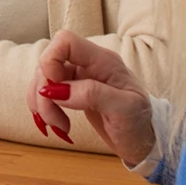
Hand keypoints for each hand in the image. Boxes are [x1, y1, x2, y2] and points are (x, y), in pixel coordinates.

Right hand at [29, 29, 153, 163]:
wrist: (144, 143)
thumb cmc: (140, 124)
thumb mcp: (124, 110)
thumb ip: (92, 94)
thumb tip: (55, 90)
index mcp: (103, 61)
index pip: (65, 41)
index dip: (51, 59)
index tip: (54, 89)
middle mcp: (87, 64)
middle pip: (48, 63)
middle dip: (43, 92)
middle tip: (55, 120)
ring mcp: (77, 77)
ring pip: (42, 79)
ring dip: (42, 104)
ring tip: (59, 126)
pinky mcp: (70, 91)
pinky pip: (44, 92)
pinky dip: (43, 108)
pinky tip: (57, 124)